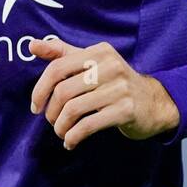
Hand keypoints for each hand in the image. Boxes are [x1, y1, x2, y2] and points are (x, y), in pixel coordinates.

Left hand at [29, 36, 179, 149]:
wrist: (154, 102)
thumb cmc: (114, 82)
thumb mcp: (91, 63)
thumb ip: (62, 53)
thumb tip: (32, 45)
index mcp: (98, 52)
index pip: (58, 67)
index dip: (40, 89)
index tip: (35, 106)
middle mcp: (110, 66)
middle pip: (64, 91)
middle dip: (51, 112)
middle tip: (52, 122)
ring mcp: (120, 88)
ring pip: (74, 109)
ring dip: (61, 126)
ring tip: (61, 132)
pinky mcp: (126, 110)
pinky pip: (89, 125)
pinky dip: (74, 136)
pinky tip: (71, 142)